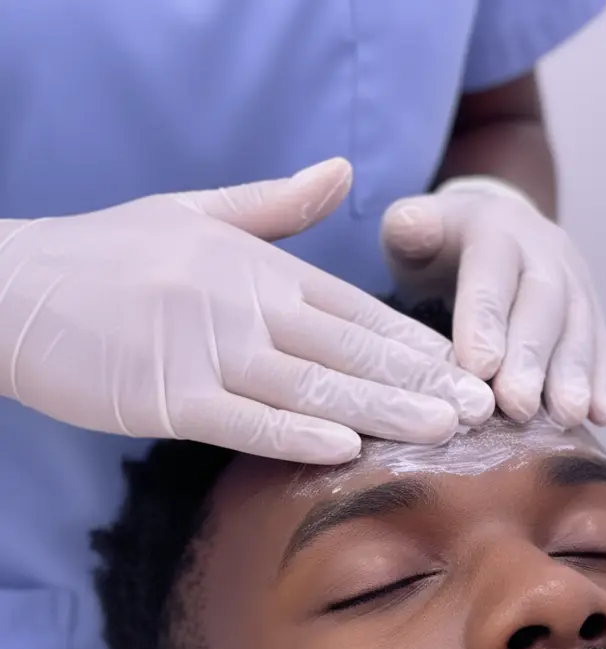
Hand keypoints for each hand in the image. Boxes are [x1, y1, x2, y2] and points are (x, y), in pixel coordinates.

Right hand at [0, 160, 493, 462]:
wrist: (12, 288)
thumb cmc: (106, 257)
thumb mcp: (194, 214)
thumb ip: (275, 205)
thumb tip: (345, 173)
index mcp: (255, 265)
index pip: (354, 308)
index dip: (415, 342)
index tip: (470, 368)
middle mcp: (241, 302)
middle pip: (349, 346)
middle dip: (422, 379)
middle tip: (484, 408)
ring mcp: (204, 347)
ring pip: (311, 382)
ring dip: (381, 407)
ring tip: (443, 430)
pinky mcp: (165, 393)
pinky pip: (242, 417)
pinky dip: (294, 430)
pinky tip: (345, 445)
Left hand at [382, 178, 605, 427]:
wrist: (490, 233)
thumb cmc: (438, 247)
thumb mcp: (411, 229)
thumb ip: (407, 229)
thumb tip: (409, 226)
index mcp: (496, 228)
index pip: (492, 272)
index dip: (487, 319)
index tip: (478, 368)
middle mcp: (544, 251)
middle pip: (543, 304)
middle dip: (532, 358)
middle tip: (518, 405)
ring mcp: (574, 281)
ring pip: (580, 327)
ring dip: (575, 375)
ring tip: (567, 416)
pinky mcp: (592, 313)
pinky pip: (602, 346)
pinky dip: (603, 382)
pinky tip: (603, 415)